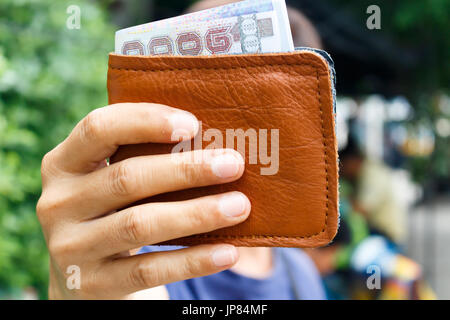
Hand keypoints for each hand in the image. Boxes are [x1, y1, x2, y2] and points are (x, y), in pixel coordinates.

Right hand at [37, 103, 249, 298]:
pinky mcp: (92, 284)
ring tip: (239, 206)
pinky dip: (192, 260)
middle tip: (233, 165)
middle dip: (187, 170)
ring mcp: (70, 247)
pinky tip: (227, 251)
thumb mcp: (111, 180)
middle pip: (127, 178)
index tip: (193, 124)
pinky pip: (149, 270)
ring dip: (197, 214)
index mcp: (64, 164)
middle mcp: (58, 203)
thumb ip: (143, 158)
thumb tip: (215, 142)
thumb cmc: (113, 211)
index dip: (146, 121)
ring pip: (140, 225)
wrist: (85, 273)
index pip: (100, 128)